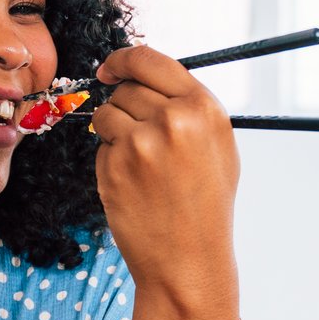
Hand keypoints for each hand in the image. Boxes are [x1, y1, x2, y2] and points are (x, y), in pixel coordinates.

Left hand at [90, 45, 240, 315]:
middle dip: (124, 106)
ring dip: (114, 133)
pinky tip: (134, 186)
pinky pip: (100, 147)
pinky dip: (111, 161)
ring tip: (142, 166)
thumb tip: (148, 75)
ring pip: (106, 114)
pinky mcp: (116, 165)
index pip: (150, 59)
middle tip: (140, 138)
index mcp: (204, 108)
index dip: (123, 60)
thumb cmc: (205, 206)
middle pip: (126, 87)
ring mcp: (141, 142)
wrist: (189, 260)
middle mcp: (174, 119)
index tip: (110, 69)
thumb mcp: (218, 147)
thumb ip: (188, 107)